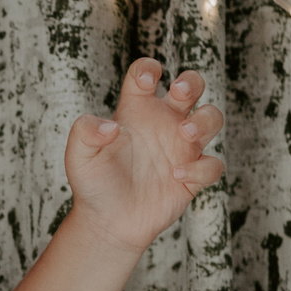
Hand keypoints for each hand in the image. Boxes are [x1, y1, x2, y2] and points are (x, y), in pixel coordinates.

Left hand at [64, 59, 225, 253]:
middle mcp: (162, 123)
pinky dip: (201, 168)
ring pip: (211, 119)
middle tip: (180, 91)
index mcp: (136, 110)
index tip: (145, 82)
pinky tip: (177, 176)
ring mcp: (180, 148)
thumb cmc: (93, 183)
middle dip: (192, 81)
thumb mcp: (79, 156)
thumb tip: (111, 126)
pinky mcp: (192, 176)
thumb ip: (85, 133)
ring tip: (185, 134)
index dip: (148, 69)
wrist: (106, 222)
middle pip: (191, 86)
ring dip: (204, 120)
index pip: (145, 75)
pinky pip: (211, 164)